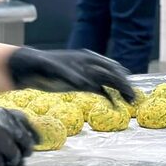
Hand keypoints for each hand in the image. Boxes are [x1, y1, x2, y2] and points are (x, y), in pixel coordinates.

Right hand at [0, 105, 37, 165]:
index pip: (26, 124)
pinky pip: (2, 165)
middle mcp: (4, 126)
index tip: (36, 141)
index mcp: (2, 113)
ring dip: (14, 161)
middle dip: (25, 150)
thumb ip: (1, 121)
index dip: (32, 133)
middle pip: (24, 141)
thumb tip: (15, 134)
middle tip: (24, 155)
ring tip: (12, 164)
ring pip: (15, 156)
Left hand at [7, 47, 135, 103]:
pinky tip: (117, 106)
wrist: (30, 68)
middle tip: (134, 99)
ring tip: (130, 102)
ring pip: (109, 83)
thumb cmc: (40, 65)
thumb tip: (82, 82)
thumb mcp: (51, 68)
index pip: (107, 67)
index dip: (119, 77)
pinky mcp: (82, 85)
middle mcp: (89, 65)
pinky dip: (110, 97)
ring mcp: (87, 75)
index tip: (129, 86)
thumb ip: (66, 73)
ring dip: (120, 92)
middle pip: (112, 75)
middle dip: (124, 86)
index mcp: (85, 58)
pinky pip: (101, 91)